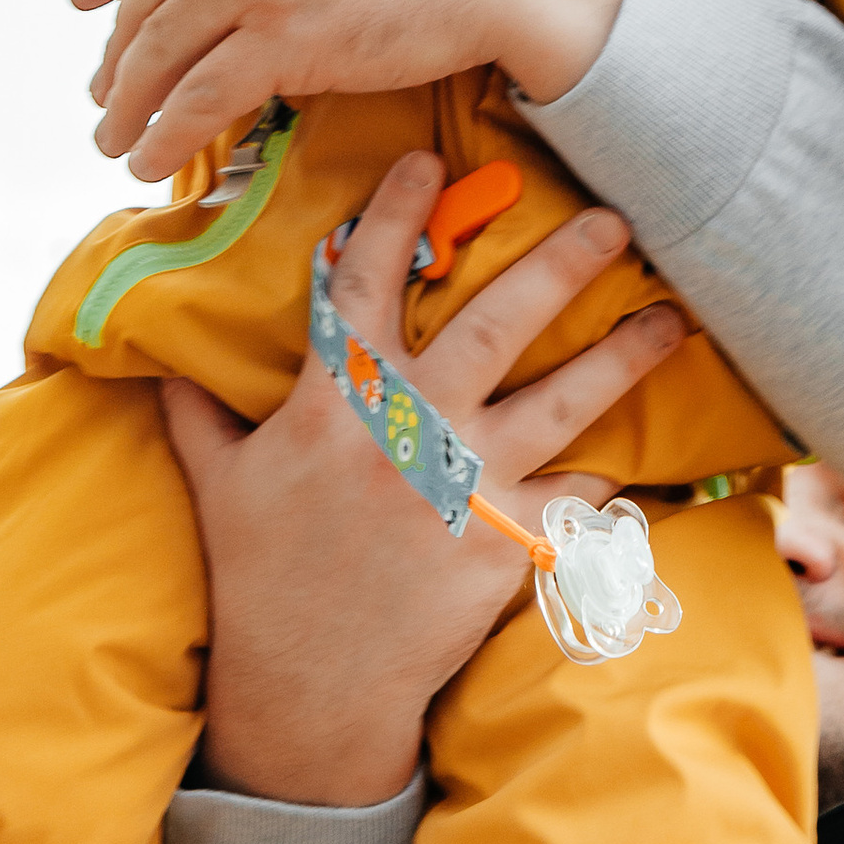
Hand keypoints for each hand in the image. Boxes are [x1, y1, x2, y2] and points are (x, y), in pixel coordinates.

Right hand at [160, 149, 684, 804]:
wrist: (307, 686)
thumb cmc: (255, 579)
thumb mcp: (217, 484)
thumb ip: (201, 415)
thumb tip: (167, 365)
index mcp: (337, 400)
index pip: (369, 280)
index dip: (398, 213)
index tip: (431, 157)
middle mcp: (412, 429)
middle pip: (500, 322)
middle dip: (559, 263)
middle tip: (613, 216)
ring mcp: (468, 485)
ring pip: (565, 399)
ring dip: (624, 355)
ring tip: (676, 318)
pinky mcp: (509, 544)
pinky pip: (580, 498)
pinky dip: (611, 479)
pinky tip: (643, 459)